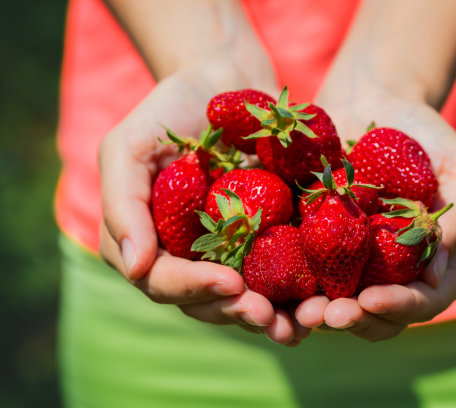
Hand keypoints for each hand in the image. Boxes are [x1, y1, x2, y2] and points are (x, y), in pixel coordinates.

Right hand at [98, 70, 309, 345]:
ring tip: (296, 323)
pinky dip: (293, 294)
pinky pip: (276, 274)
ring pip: (242, 298)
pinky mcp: (262, 239)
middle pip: (205, 301)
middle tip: (267, 316)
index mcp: (148, 242)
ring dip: (268, 316)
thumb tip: (134, 267)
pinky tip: (316, 304)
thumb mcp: (131, 146)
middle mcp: (186, 255)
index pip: (162, 281)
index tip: (230, 283)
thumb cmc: (170, 108)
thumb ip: (123, 204)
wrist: (223, 80)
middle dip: (235, 311)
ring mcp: (225, 251)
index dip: (193, 288)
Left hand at [295, 95, 455, 340]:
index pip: (424, 301)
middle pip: (379, 316)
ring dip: (319, 315)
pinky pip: (304, 274)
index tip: (372, 299)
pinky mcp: (318, 247)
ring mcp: (355, 264)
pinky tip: (270, 289)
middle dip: (354, 320)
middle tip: (327, 316)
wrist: (372, 105)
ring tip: (300, 313)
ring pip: (339, 304)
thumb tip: (437, 276)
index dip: (400, 307)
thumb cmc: (426, 136)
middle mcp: (394, 274)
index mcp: (434, 265)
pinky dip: (290, 287)